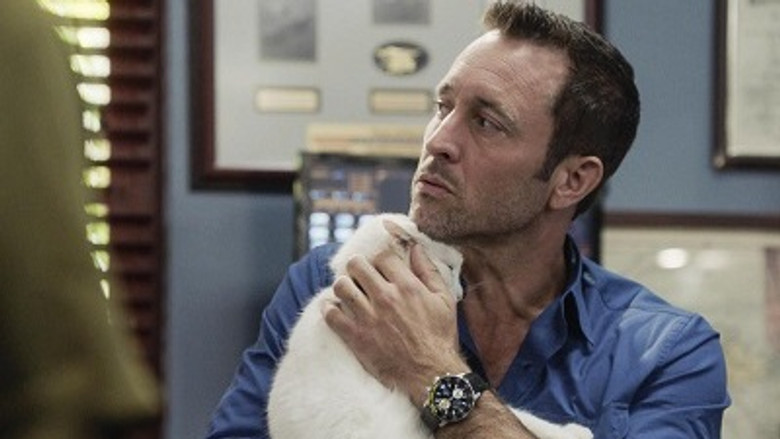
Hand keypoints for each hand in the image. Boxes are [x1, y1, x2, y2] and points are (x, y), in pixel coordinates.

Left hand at [322, 242, 467, 403]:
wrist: (430, 375)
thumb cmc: (440, 336)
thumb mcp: (444, 300)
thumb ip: (429, 271)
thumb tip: (415, 247)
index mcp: (407, 286)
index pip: (382, 256)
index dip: (380, 259)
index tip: (380, 268)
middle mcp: (385, 297)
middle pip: (357, 265)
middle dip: (358, 267)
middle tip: (361, 276)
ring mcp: (368, 317)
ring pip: (341, 286)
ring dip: (344, 286)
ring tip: (349, 292)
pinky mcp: (355, 336)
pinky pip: (331, 314)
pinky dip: (330, 309)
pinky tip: (336, 309)